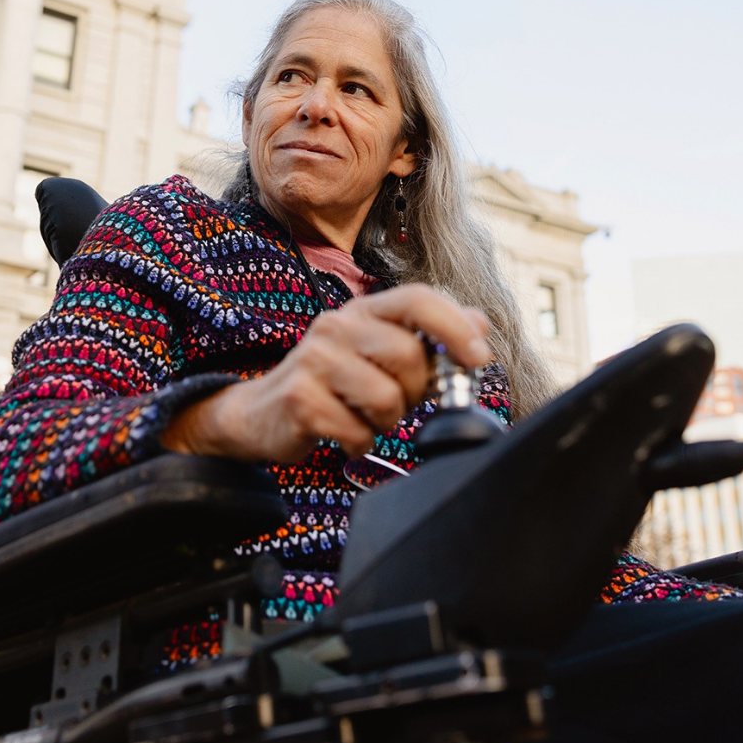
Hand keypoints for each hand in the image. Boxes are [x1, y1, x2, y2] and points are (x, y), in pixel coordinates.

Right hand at [160, 285, 490, 464]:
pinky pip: (357, 431)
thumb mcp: (380, 355)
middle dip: (415, 392)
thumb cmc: (333, 385)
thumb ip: (429, 341)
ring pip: (386, 398)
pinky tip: (343, 434)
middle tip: (397, 403)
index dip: (455, 326)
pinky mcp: (300, 399)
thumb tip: (481, 324)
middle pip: (408, 356)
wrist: (262, 413)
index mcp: (363, 311)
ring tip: (364, 418)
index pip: (417, 299)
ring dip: (385, 422)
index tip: (479, 358)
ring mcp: (314, 361)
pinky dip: (359, 443)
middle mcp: (336, 326)